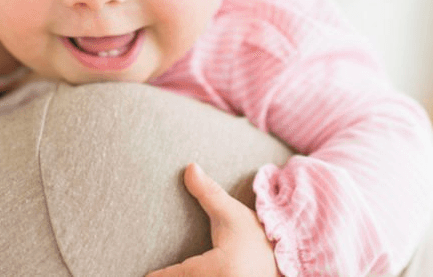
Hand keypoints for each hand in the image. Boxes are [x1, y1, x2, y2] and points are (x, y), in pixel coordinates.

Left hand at [146, 163, 279, 276]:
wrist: (286, 261)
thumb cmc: (254, 238)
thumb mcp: (231, 214)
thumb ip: (208, 193)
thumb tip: (189, 167)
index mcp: (219, 269)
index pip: (177, 276)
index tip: (146, 275)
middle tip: (148, 274)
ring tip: (163, 276)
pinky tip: (190, 276)